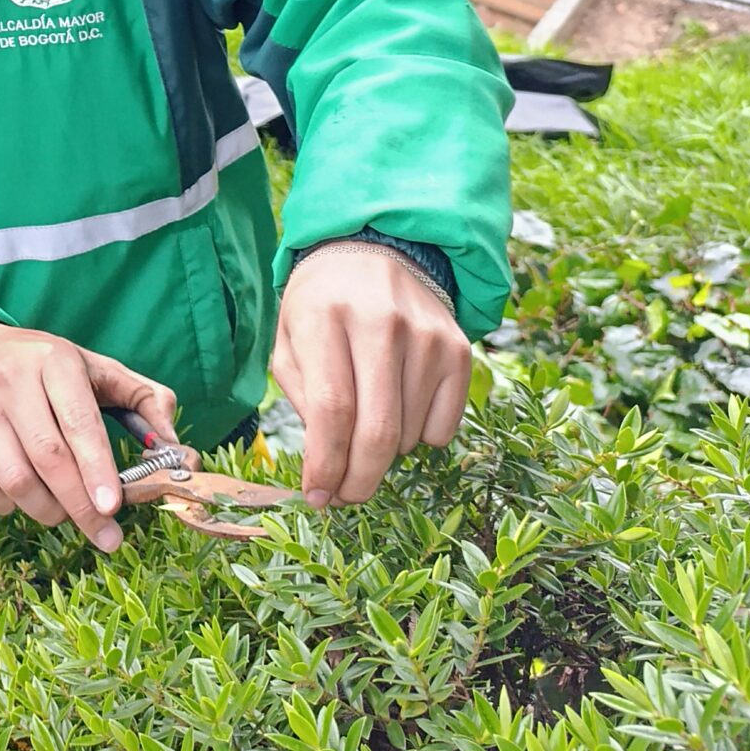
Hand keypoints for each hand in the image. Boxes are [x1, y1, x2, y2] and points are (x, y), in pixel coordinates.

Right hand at [0, 319, 181, 550]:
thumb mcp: (94, 368)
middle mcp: (8, 382)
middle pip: (47, 458)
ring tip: (66, 511)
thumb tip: (177, 449)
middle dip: (81, 506)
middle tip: (107, 536)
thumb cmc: (41, 368)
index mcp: (52, 361)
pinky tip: (23, 498)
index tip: (114, 507)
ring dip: (48, 511)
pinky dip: (7, 508)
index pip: (78, 420)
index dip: (96, 467)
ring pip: (14, 481)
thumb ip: (144, 400)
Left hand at [272, 240, 470, 507]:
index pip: (331, 407)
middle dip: (359, 480)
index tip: (318, 496)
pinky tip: (399, 410)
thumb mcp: (289, 340)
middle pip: (378, 429)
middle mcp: (380, 321)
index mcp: (324, 315)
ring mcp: (427, 335)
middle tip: (345, 497)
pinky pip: (444, 427)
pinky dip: (419, 439)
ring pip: (411, 435)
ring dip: (384, 456)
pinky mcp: (460, 348)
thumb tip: (325, 469)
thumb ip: (301, 400)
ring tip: (365, 431)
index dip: (325, 463)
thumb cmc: (321, 307)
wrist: (373, 253)